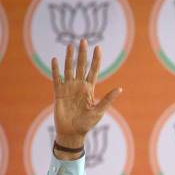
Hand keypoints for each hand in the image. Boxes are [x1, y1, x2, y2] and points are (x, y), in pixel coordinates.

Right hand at [51, 39, 119, 155]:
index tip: (98, 47)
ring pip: (69, 69)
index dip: (96, 60)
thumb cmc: (87, 124)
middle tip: (84, 40)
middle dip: (82, 54)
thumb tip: (120, 89)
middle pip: (81, 66)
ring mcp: (68, 89)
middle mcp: (79, 86)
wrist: (72, 133)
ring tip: (70, 46)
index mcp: (89, 90)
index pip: (93, 71)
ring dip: (69, 58)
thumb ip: (107, 99)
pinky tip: (55, 60)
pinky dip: (56, 70)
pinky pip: (57, 79)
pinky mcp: (59, 94)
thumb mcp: (99, 111)